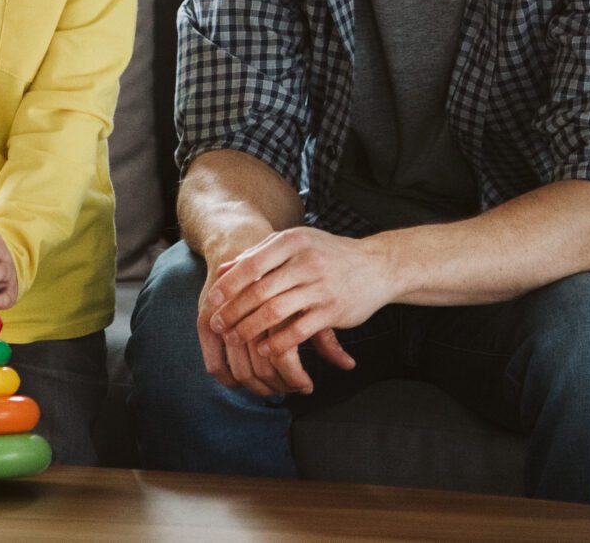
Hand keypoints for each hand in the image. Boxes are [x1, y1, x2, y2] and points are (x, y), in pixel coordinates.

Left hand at [199, 228, 384, 396]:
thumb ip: (261, 254)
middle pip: (259, 290)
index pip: (251, 265)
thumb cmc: (328, 254)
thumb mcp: (296, 244)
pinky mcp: (333, 311)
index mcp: (293, 241)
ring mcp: (321, 286)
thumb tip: (223, 269)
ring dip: (250, 328)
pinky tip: (264, 349)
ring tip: (235, 338)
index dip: (229, 285)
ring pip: (275, 312)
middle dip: (234, 311)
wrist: (377, 266)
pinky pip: (299, 330)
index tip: (211, 301)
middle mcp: (306, 261)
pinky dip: (279, 342)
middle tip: (218, 325)